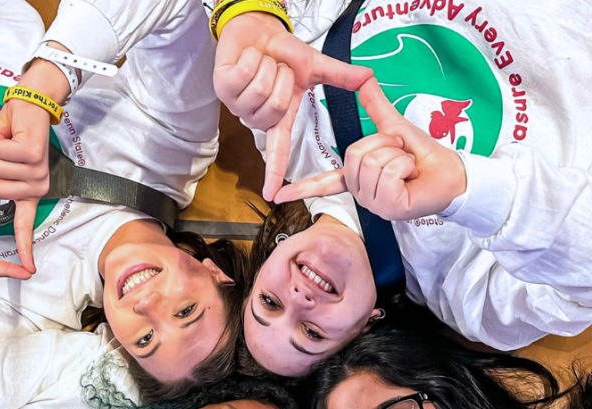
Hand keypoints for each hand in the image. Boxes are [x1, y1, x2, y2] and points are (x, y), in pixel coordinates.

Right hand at [0, 55, 71, 272]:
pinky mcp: (35, 158)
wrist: (27, 104)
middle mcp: (35, 187)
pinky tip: (6, 132)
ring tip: (0, 136)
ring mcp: (38, 174)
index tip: (29, 270)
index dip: (24, 248)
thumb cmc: (8, 129)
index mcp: (25, 193)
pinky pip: (0, 155)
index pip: (22, 225)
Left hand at [214, 13, 371, 200]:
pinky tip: (248, 58)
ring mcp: (239, 105)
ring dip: (266, 66)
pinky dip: (250, 58)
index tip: (272, 196)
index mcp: (279, 119)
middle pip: (276, 106)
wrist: (258, 30)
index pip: (278, 152)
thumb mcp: (314, 66)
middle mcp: (258, 118)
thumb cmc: (283, 52)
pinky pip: (242, 74)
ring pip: (259, 89)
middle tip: (278, 68)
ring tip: (263, 62)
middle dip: (281, 77)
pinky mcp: (223, 88)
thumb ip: (340, 76)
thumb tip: (369, 77)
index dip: (275, 173)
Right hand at [274, 78, 467, 219]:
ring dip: (397, 154)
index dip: (300, 187)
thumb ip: (375, 105)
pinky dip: (405, 164)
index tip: (276, 195)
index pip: (324, 182)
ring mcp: (373, 203)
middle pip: (354, 154)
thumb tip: (364, 78)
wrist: (451, 173)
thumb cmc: (424, 156)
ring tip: (407, 165)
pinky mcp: (389, 207)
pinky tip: (411, 176)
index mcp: (358, 177)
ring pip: (370, 162)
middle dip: (383, 143)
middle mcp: (361, 192)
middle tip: (400, 154)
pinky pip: (387, 172)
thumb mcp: (393, 126)